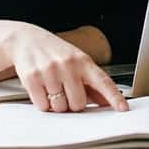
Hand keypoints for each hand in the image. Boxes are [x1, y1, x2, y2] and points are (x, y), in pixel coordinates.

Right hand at [4, 25, 127, 113]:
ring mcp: (49, 71)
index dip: (114, 96)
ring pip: (60, 107)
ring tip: (52, 88)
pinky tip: (41, 89)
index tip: (123, 108)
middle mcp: (67, 64)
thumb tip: (107, 103)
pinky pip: (43, 106)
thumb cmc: (53, 53)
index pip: (102, 81)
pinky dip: (42, 103)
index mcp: (82, 61)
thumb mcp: (75, 62)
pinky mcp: (32, 78)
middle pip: (79, 103)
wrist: (24, 40)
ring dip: (56, 104)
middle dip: (73, 104)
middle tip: (66, 92)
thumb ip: (91, 83)